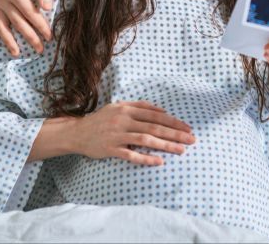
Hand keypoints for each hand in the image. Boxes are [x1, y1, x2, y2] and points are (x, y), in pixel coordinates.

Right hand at [74, 101, 195, 165]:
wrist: (77, 132)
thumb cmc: (101, 120)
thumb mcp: (119, 107)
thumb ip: (139, 106)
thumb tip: (162, 110)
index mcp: (127, 109)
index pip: (156, 115)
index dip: (173, 121)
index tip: (187, 127)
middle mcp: (123, 120)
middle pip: (154, 127)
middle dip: (175, 133)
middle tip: (192, 139)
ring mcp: (117, 135)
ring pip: (146, 140)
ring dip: (165, 145)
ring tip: (181, 150)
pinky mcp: (111, 149)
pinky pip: (131, 155)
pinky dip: (146, 158)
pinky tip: (159, 162)